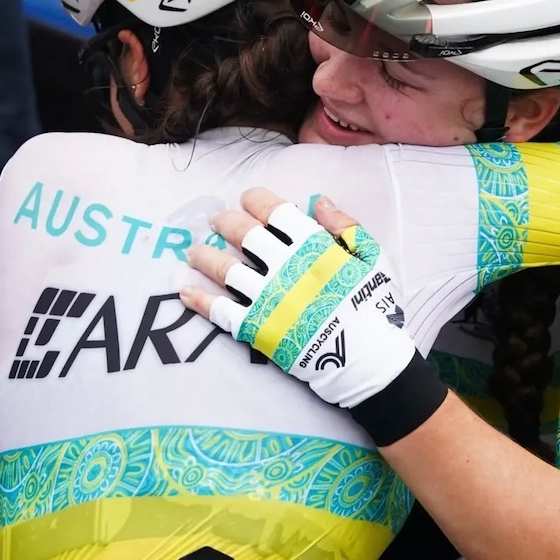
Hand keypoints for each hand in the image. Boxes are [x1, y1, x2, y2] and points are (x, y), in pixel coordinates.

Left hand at [181, 188, 415, 409]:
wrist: (367, 361)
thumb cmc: (374, 307)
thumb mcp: (372, 258)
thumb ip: (346, 226)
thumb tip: (318, 200)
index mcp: (313, 246)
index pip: (275, 211)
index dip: (256, 200)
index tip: (246, 199)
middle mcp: (285, 267)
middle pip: (243, 234)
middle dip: (226, 222)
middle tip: (216, 220)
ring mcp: (267, 298)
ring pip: (224, 269)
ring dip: (205, 256)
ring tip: (194, 251)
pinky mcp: (256, 328)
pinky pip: (219, 310)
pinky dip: (199, 299)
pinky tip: (184, 291)